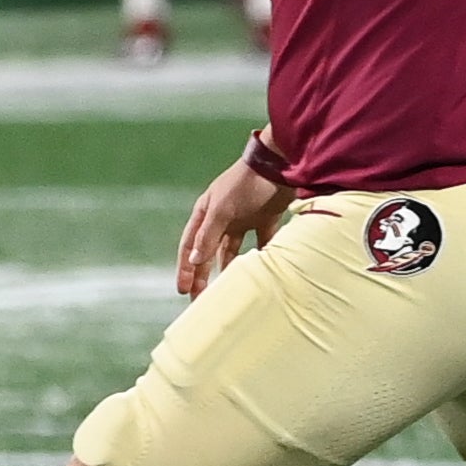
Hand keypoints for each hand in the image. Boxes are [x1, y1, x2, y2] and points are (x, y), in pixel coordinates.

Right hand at [174, 156, 293, 298]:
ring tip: (227, 292)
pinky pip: (260, 244)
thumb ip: (209, 235)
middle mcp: (221, 217)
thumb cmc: (247, 184)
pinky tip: (259, 273)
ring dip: (227, 270)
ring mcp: (243, 218)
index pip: (190, 245)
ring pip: (231, 251)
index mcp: (206, 212)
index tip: (184, 290)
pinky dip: (258, 258)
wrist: (281, 165)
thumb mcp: (223, 210)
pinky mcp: (264, 219)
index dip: (185, 268)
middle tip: (201, 300)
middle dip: (203, 275)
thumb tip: (195, 261)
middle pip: (208, 252)